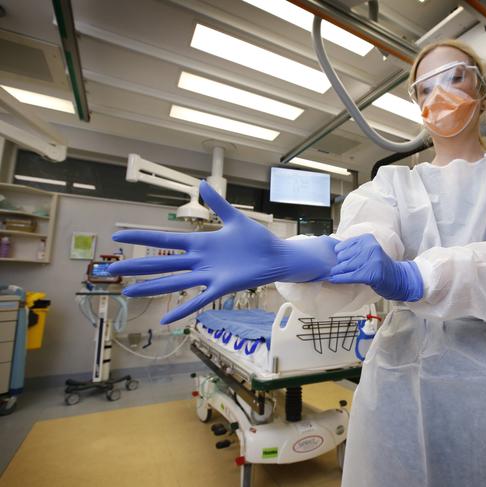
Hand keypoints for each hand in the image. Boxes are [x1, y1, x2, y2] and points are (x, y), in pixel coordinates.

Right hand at [109, 181, 336, 322]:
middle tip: (110, 271)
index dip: (142, 237)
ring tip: (128, 292)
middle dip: (136, 266)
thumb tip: (201, 183)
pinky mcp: (222, 287)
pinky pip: (199, 300)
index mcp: (200, 243)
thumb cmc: (256, 239)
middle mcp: (199, 260)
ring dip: (151, 287)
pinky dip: (183, 309)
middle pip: (162, 262)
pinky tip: (165, 320)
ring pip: (174, 282)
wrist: (277, 255)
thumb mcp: (235, 218)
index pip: (165, 239)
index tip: (118, 235)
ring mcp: (209, 275)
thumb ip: (218, 203)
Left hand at [327, 234, 422, 301]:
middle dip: (337, 264)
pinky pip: (351, 276)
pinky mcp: (372, 273)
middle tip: (333, 270)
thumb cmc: (379, 266)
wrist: (398, 278)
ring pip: (346, 266)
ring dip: (337, 272)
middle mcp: (370, 247)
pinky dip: (341, 278)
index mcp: (367, 239)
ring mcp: (373, 260)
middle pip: (344, 256)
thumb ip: (354, 250)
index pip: (344, 245)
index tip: (334, 260)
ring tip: (331, 275)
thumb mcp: (368, 252)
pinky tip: (334, 279)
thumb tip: (333, 253)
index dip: (338, 254)